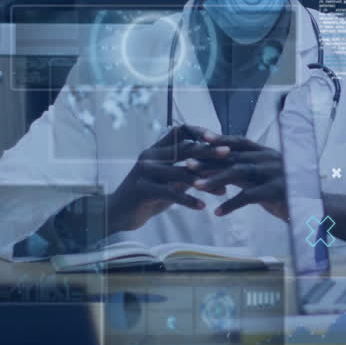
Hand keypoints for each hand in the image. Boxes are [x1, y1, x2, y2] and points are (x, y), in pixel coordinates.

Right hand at [106, 125, 230, 230]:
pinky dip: (188, 199)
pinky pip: (170, 192)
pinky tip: (203, 206)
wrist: (117, 213)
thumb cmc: (147, 197)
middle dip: (208, 151)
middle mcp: (150, 157)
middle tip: (228, 154)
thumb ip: (186, 172)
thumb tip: (217, 168)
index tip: (218, 138)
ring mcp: (144, 172)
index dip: (199, 132)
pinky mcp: (141, 189)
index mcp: (156, 150)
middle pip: (183, 149)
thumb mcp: (168, 182)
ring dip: (204, 181)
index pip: (179, 131)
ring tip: (223, 189)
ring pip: (179, 172)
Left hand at [186, 132, 287, 219]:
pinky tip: (217, 212)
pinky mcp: (276, 191)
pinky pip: (249, 196)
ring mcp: (273, 174)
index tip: (201, 138)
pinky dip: (231, 204)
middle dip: (209, 160)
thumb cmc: (285, 193)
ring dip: (215, 179)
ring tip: (196, 186)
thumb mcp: (265, 178)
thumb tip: (221, 167)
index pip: (240, 142)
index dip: (220, 139)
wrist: (312, 208)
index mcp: (267, 153)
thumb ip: (247, 171)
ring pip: (238, 172)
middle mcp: (269, 159)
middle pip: (234, 156)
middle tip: (187, 163)